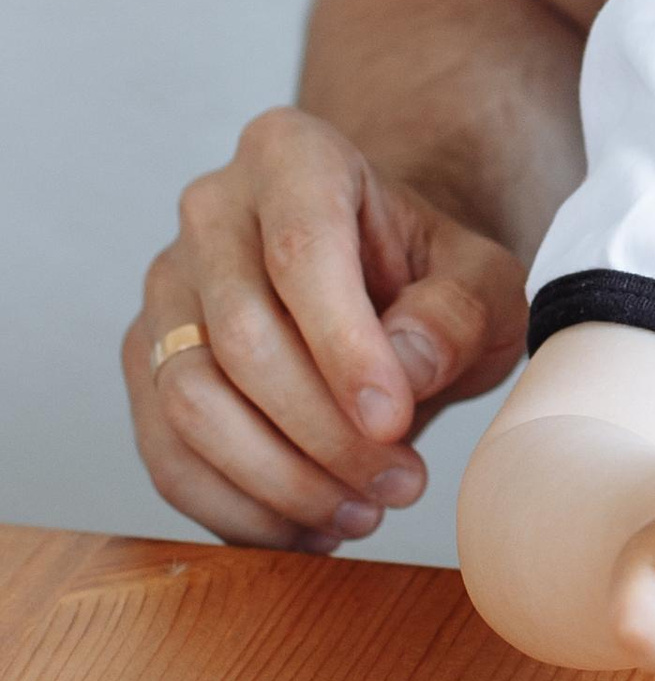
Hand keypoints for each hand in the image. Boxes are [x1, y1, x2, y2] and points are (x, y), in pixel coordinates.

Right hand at [126, 108, 528, 549]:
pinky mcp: (146, 362)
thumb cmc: (433, 277)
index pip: (304, 250)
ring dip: (278, 479)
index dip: (344, 348)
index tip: (394, 421)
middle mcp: (211, 209)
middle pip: (241, 336)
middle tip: (400, 485)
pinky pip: (167, 453)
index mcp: (294, 154)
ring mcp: (166, 287)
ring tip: (362, 512)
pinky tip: (309, 526)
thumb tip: (402, 370)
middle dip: (322, 432)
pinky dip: (238, 508)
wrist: (387, 288)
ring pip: (189, 402)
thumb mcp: (482, 282)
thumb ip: (457, 312)